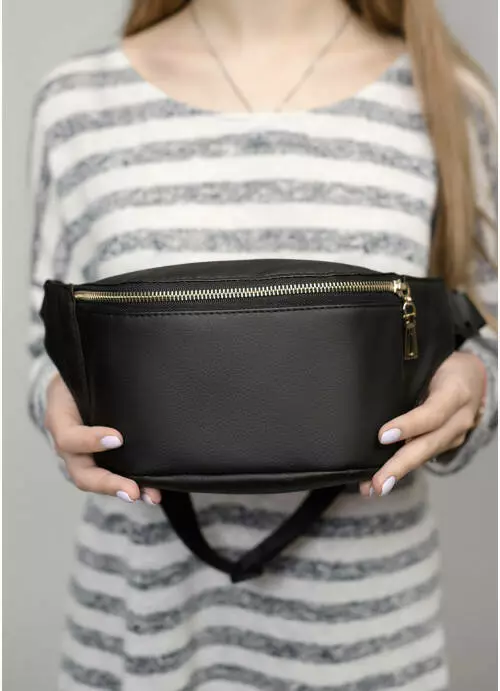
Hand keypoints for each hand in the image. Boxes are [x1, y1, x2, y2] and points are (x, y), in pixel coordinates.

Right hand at [45, 374, 161, 504]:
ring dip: (125, 490)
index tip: (118, 439)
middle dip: (109, 484)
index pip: (69, 437)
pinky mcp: (100, 461)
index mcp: (60, 420)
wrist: (74, 387)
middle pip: (83, 473)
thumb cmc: (80, 378)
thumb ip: (97, 372)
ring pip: (99, 482)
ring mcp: (83, 458)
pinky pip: (113, 478)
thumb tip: (128, 354)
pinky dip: (132, 486)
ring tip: (151, 497)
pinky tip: (154, 491)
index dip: (91, 441)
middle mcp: (70, 445)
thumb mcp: (79, 372)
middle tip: (133, 490)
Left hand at [360, 351, 486, 496]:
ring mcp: (455, 434)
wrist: (472, 377)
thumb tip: (373, 386)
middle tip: (378, 482)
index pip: (433, 413)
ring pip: (426, 455)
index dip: (409, 425)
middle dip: (401, 465)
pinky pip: (423, 456)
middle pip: (429, 444)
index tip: (382, 436)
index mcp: (456, 392)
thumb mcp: (432, 360)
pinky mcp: (447, 443)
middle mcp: (459, 418)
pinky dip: (401, 469)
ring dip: (398, 472)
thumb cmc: (444, 365)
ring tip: (373, 488)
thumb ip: (410, 372)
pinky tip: (380, 481)